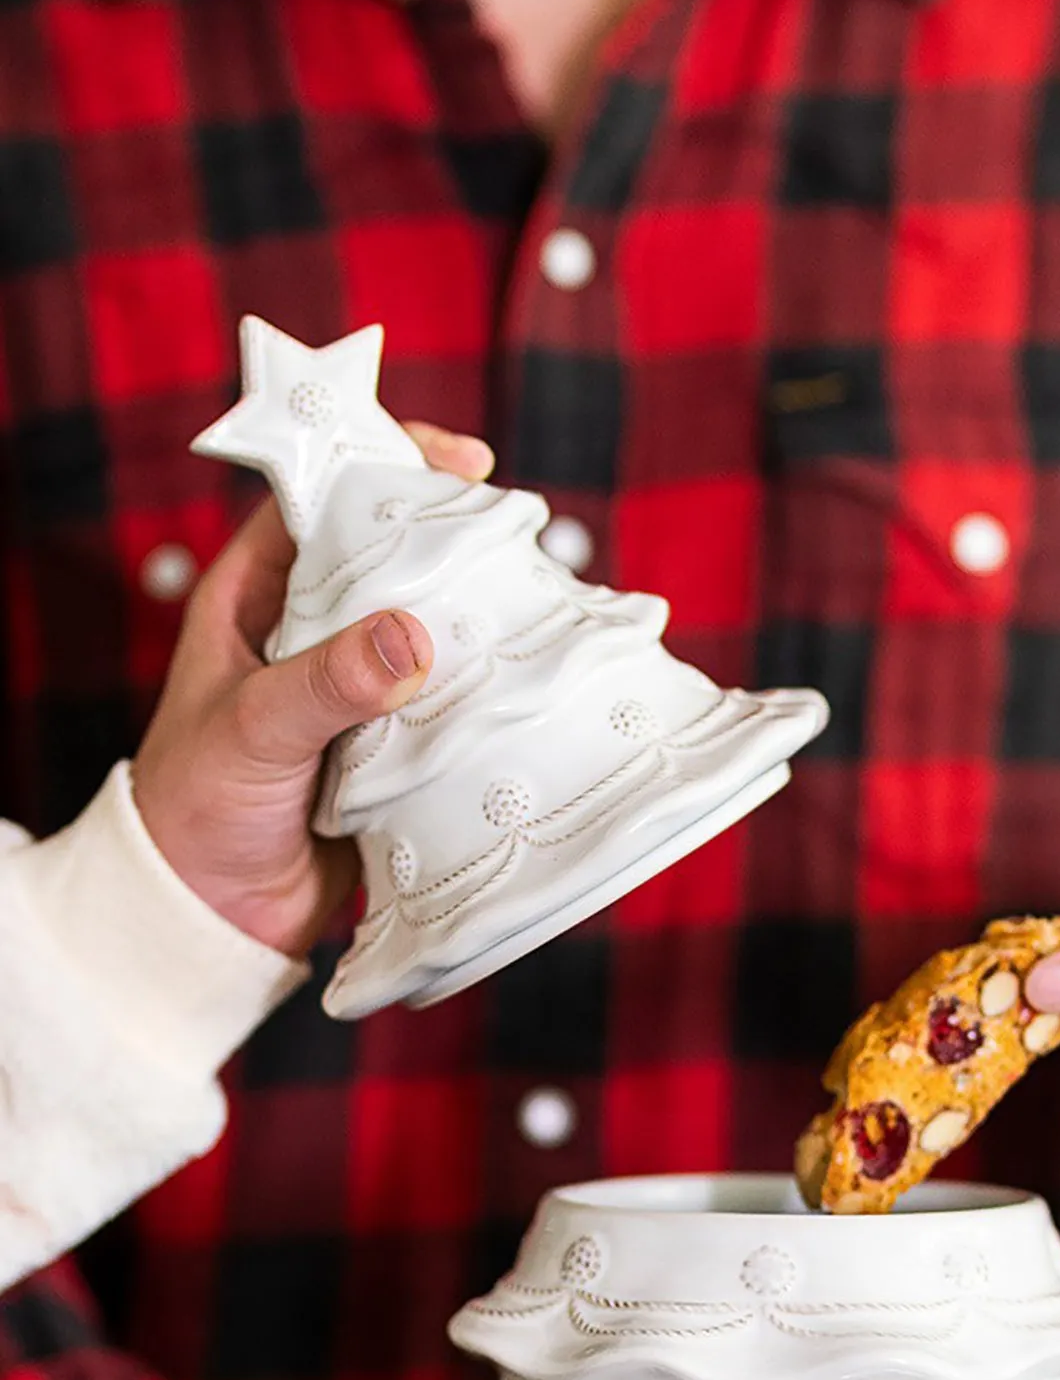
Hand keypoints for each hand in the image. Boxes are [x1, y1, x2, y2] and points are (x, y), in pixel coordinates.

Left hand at [132, 424, 493, 957]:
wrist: (211, 918)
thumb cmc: (197, 811)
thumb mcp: (252, 732)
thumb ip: (326, 683)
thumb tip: (409, 639)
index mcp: (256, 597)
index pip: (322, 498)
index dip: (385, 463)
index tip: (459, 461)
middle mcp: (308, 632)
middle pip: (392, 557)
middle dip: (454, 541)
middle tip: (518, 534)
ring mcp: (356, 690)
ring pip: (429, 630)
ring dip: (480, 619)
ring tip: (542, 601)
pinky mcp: (394, 747)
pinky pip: (449, 705)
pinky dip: (488, 694)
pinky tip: (533, 683)